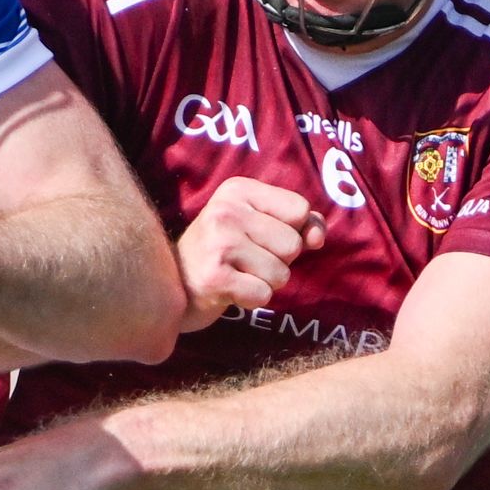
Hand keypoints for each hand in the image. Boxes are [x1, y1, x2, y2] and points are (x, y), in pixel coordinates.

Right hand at [176, 174, 307, 327]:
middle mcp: (226, 211)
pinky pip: (263, 295)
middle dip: (278, 260)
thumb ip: (299, 223)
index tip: (261, 237)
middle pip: (293, 244)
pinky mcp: (214, 278)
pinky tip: (229, 291)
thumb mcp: (259, 223)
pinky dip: (251, 299)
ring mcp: (218, 244)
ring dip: (265, 282)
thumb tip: (317, 238)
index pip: (300, 210)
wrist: (172, 284)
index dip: (292, 231)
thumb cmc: (224, 252)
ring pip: (281, 273)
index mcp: (238, 190)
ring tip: (237, 275)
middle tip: (244, 260)